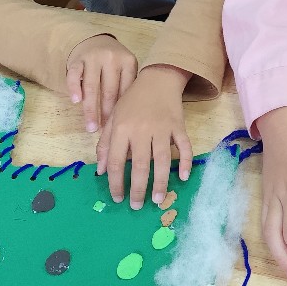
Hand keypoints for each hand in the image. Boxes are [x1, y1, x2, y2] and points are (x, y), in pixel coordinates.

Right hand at [65, 34, 137, 134]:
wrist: (96, 40)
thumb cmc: (114, 62)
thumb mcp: (126, 69)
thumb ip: (127, 86)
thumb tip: (126, 119)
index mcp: (128, 62)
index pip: (125, 90)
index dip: (121, 109)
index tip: (118, 126)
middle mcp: (112, 58)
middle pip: (109, 91)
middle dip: (106, 113)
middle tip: (103, 131)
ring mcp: (93, 57)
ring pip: (91, 86)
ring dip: (90, 108)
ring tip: (90, 126)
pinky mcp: (77, 59)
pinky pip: (74, 75)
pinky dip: (74, 88)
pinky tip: (75, 102)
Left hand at [97, 64, 192, 207]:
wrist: (158, 79)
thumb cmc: (132, 101)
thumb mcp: (113, 118)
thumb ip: (105, 144)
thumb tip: (101, 171)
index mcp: (122, 129)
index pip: (116, 161)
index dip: (115, 182)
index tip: (117, 197)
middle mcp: (141, 130)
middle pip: (139, 165)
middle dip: (138, 189)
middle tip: (136, 206)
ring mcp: (162, 128)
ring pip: (162, 160)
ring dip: (160, 182)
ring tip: (158, 200)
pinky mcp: (179, 126)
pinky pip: (184, 147)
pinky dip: (184, 162)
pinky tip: (183, 177)